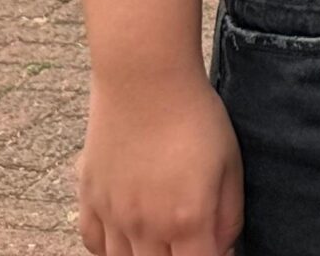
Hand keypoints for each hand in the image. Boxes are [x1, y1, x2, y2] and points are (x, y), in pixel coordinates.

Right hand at [76, 71, 242, 255]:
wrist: (145, 81)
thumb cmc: (196, 117)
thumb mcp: (231, 165)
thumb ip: (229, 216)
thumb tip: (224, 248)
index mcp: (186, 221)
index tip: (217, 247)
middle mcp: (144, 227)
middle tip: (189, 239)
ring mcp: (111, 215)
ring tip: (162, 239)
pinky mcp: (89, 198)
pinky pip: (93, 243)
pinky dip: (110, 249)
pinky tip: (127, 237)